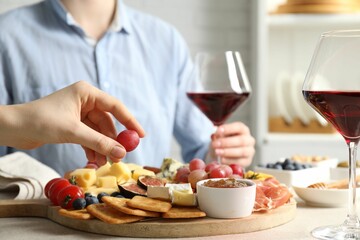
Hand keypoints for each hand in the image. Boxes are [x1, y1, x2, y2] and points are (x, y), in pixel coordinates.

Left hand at [1, 81, 144, 165]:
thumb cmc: (41, 121)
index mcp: (86, 93)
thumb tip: (122, 153)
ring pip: (98, 132)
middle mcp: (84, 101)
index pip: (115, 106)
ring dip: (102, 147)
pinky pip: (88, 136)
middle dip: (112, 140)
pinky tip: (93, 161)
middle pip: (107, 122)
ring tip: (104, 163)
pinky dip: (92, 148)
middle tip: (120, 156)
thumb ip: (99, 142)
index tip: (141, 135)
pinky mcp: (72, 124)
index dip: (130, 121)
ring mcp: (78, 113)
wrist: (14, 128)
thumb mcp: (74, 132)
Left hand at [210, 122, 254, 166]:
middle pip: (241, 140)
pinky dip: (230, 161)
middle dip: (226, 142)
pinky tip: (222, 159)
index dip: (228, 128)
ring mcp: (250, 151)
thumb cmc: (225, 141)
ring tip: (217, 152)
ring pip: (242, 151)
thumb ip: (218, 135)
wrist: (227, 154)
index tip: (218, 131)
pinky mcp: (248, 161)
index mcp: (243, 130)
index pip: (239, 127)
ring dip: (228, 152)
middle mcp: (249, 140)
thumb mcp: (221, 136)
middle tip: (215, 144)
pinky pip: (240, 162)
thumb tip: (215, 135)